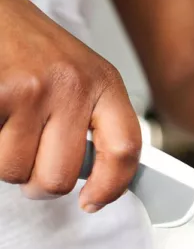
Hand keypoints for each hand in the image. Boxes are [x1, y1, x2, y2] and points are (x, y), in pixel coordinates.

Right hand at [0, 0, 140, 211]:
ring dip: (6, 161)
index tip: (92, 202)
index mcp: (104, 83)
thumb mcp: (79, 75)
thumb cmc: (30, 46)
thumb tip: (99, 177)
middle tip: (29, 159)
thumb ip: (91, 120)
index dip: (112, 186)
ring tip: (7, 128)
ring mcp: (34, 89)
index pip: (126, 149)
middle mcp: (74, 86)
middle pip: (61, 176)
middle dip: (37, 181)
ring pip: (16, 170)